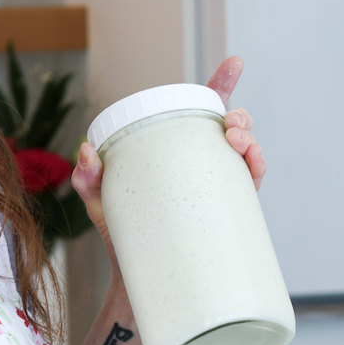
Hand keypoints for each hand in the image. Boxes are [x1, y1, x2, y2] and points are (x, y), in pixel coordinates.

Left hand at [70, 55, 267, 252]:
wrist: (134, 280)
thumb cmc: (120, 233)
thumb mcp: (97, 200)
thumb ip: (87, 176)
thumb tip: (87, 151)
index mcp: (176, 151)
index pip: (202, 111)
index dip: (223, 85)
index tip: (235, 64)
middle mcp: (201, 165)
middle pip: (231, 128)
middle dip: (239, 116)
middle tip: (229, 124)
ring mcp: (215, 187)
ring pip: (246, 152)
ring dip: (249, 138)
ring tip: (236, 140)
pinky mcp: (226, 212)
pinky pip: (250, 186)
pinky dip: (257, 168)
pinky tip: (252, 162)